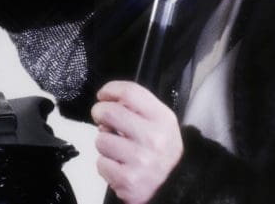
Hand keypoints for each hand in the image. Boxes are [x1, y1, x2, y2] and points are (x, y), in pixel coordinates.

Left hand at [91, 81, 182, 203]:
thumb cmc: (160, 147)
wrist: (174, 184)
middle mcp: (153, 138)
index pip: (129, 92)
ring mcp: (141, 160)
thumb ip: (138, 105)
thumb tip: (109, 100)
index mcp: (162, 118)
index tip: (103, 95)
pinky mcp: (128, 180)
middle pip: (110, 112)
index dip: (110, 90)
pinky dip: (105, 164)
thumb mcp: (159, 120)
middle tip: (101, 117)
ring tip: (116, 147)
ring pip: (101, 139)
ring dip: (104, 141)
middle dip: (99, 112)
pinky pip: (101, 163)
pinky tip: (117, 164)